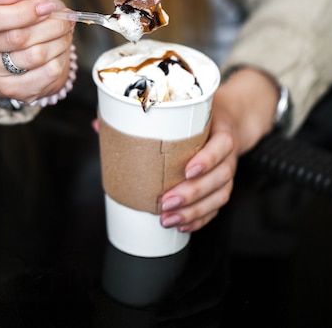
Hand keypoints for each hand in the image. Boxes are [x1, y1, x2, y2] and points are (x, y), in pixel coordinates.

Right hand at [0, 0, 74, 102]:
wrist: (35, 42)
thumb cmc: (29, 13)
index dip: (23, 13)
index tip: (47, 7)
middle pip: (16, 39)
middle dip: (51, 26)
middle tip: (65, 20)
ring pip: (34, 56)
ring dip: (59, 42)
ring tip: (63, 34)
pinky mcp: (9, 89)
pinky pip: (46, 74)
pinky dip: (60, 60)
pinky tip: (57, 52)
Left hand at [160, 68, 277, 231]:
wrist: (230, 120)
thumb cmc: (200, 114)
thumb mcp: (184, 105)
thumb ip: (148, 115)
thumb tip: (102, 125)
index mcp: (221, 129)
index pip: (221, 145)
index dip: (207, 159)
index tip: (187, 169)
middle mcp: (228, 154)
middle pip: (220, 177)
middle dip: (193, 193)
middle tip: (166, 201)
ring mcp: (227, 172)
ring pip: (219, 196)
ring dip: (194, 211)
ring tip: (168, 218)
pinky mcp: (222, 187)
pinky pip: (216, 208)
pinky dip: (201, 219)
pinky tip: (182, 226)